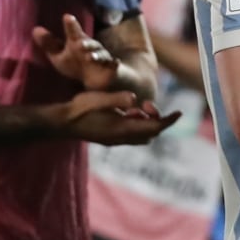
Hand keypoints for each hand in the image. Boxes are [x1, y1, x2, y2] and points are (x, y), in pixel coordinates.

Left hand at [32, 14, 118, 89]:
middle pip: (89, 43)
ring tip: (90, 57)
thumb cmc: (76, 64)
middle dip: (85, 42)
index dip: (70, 25)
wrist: (97, 79)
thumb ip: (49, 44)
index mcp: (77, 43)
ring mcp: (102, 57)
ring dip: (96, 55)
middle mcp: (91, 48)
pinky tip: (115, 63)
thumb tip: (35, 29)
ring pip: (100, 54)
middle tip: (79, 43)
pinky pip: (114, 66)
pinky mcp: (111, 68)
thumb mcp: (59, 56)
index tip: (66, 17)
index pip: (73, 33)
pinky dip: (114, 64)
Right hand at [53, 90, 180, 145]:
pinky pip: (131, 136)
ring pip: (142, 136)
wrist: (60, 123)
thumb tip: (134, 98)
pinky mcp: (109, 139)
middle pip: (150, 134)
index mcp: (122, 128)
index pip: (153, 127)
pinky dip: (137, 125)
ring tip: (141, 107)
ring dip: (147, 123)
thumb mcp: (98, 98)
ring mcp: (115, 141)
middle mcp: (121, 138)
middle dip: (158, 120)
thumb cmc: (78, 109)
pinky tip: (128, 112)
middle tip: (150, 104)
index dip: (168, 120)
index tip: (179, 112)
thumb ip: (117, 99)